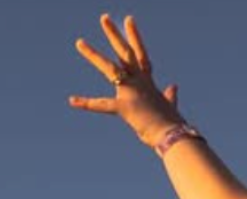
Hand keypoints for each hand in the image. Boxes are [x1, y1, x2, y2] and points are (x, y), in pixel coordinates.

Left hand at [69, 14, 185, 147]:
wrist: (172, 133)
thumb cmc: (171, 123)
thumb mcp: (170, 105)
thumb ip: (170, 96)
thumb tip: (174, 87)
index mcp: (148, 82)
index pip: (141, 55)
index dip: (135, 37)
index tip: (128, 21)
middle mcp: (139, 81)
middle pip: (125, 52)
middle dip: (114, 34)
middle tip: (104, 18)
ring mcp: (131, 91)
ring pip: (110, 68)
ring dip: (94, 55)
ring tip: (79, 42)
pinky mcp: (125, 106)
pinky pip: (102, 105)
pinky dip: (87, 104)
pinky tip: (72, 100)